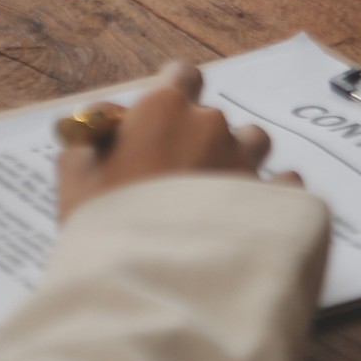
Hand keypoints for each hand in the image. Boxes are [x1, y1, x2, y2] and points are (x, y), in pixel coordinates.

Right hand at [55, 62, 291, 224]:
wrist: (148, 285)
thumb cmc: (104, 229)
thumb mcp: (75, 179)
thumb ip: (88, 141)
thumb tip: (102, 127)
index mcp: (164, 109)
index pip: (183, 76)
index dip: (176, 93)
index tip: (167, 115)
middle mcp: (210, 125)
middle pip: (215, 116)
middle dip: (201, 139)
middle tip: (179, 177)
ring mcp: (246, 160)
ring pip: (255, 142)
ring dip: (240, 159)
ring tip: (218, 197)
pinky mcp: (274, 198)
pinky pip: (286, 182)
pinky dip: (274, 194)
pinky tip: (256, 214)